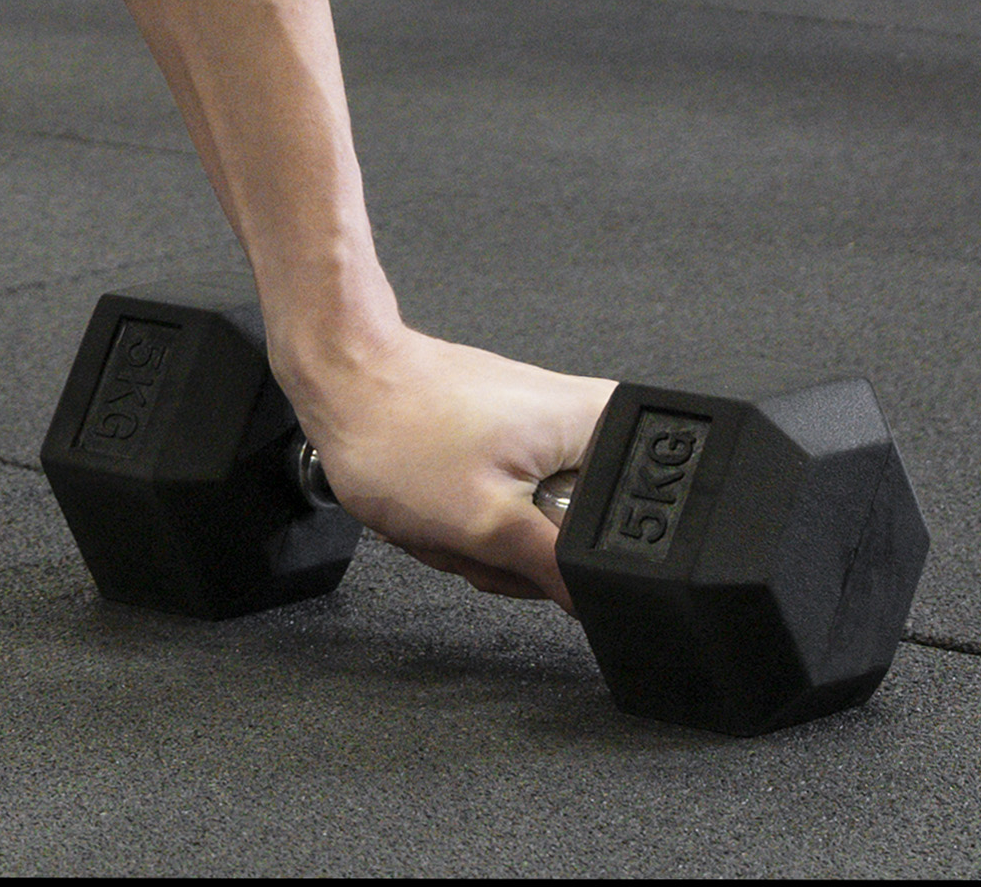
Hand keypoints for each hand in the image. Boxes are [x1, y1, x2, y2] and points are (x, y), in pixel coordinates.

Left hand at [291, 324, 608, 602]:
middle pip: (581, 537)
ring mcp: (546, 434)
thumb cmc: (402, 430)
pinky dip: (474, 522)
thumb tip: (602, 601)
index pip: (633, 524)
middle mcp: (585, 423)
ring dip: (485, 542)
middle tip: (471, 532)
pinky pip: (514, 512)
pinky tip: (444, 505)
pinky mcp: (516, 442)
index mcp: (599, 427)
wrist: (347, 378)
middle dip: (515, 556)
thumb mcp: (485, 521)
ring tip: (448, 510)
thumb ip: (556, 568)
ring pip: (539, 532)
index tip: (525, 554)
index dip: (575, 562)